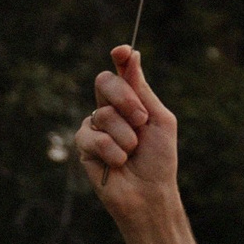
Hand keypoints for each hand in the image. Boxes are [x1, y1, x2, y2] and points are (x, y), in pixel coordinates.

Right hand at [73, 46, 180, 224]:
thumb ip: (142, 90)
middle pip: (104, 82)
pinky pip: (93, 137)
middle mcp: (110, 109)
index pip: (121, 72)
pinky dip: (112, 151)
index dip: (120, 58)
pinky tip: (118, 164)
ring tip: (132, 152)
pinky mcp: (83, 146)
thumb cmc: (159, 158)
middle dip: (125, 99)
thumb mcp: (158, 119)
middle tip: (142, 120)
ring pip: (102, 114)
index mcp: (131, 100)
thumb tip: (132, 54)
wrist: (150, 192)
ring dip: (125, 136)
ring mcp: (95, 126)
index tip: (122, 51)